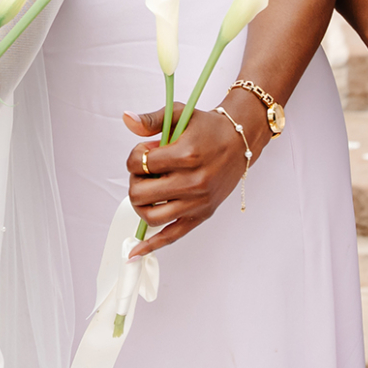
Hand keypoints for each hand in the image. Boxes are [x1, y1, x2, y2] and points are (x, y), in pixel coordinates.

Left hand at [122, 98, 260, 253]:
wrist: (240, 142)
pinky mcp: (201, 214)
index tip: (144, 152)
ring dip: (140, 204)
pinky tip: (136, 252)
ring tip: (148, 189)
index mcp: (186, 155)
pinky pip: (173, 235)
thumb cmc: (210, 129)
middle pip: (140, 193)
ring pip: (151, 216)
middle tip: (144, 171)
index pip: (140, 164)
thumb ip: (151, 120)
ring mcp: (197, 202)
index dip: (134, 157)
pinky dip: (153, 245)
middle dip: (135, 180)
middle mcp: (193, 182)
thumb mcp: (180, 114)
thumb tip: (127, 119)